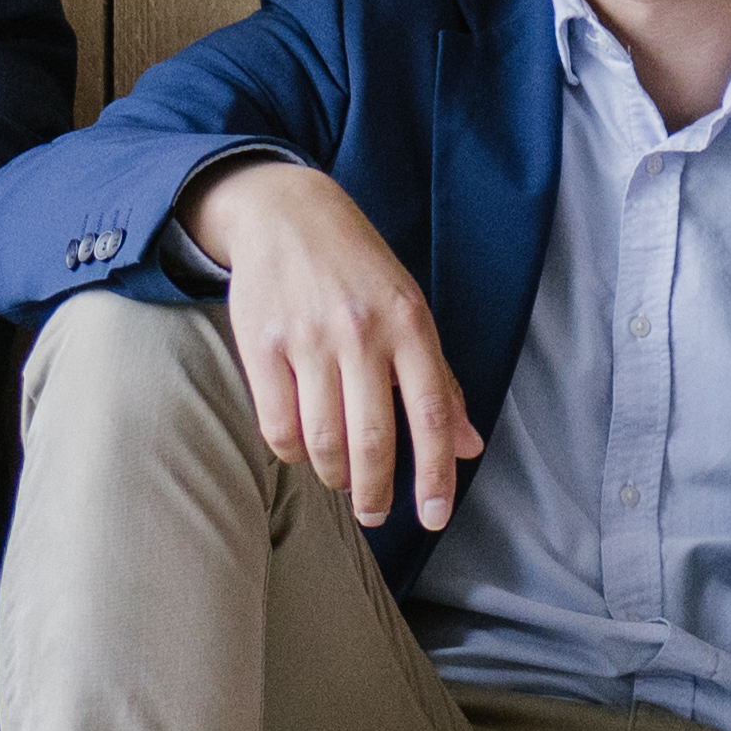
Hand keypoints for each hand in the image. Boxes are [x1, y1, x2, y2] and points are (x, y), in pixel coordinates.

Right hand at [195, 155, 483, 529]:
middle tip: (376, 514)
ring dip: (336, 476)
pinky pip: (277, 425)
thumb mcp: (411, 310)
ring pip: (323, 440)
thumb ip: (440, 381)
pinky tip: (304, 450)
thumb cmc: (360, 270)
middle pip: (373, 439)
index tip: (435, 518)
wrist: (287, 213)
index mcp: (409, 324)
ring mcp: (308, 338)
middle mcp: (361, 332)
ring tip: (343, 480)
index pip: (431, 414)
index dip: (436, 474)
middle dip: (377, 493)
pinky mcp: (261, 345)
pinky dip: (293, 452)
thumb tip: (469, 448)